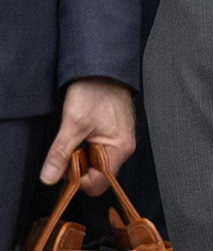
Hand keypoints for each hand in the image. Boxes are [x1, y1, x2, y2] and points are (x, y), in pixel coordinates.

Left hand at [40, 78, 134, 195]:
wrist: (103, 69)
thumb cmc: (95, 91)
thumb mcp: (73, 123)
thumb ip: (61, 153)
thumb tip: (49, 177)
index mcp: (120, 148)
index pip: (99, 183)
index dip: (78, 178)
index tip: (66, 162)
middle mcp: (124, 147)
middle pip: (97, 174)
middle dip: (79, 165)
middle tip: (70, 145)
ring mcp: (119, 140)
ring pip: (96, 162)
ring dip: (81, 155)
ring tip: (75, 134)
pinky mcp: (113, 133)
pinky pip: (98, 150)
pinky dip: (85, 146)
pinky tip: (81, 131)